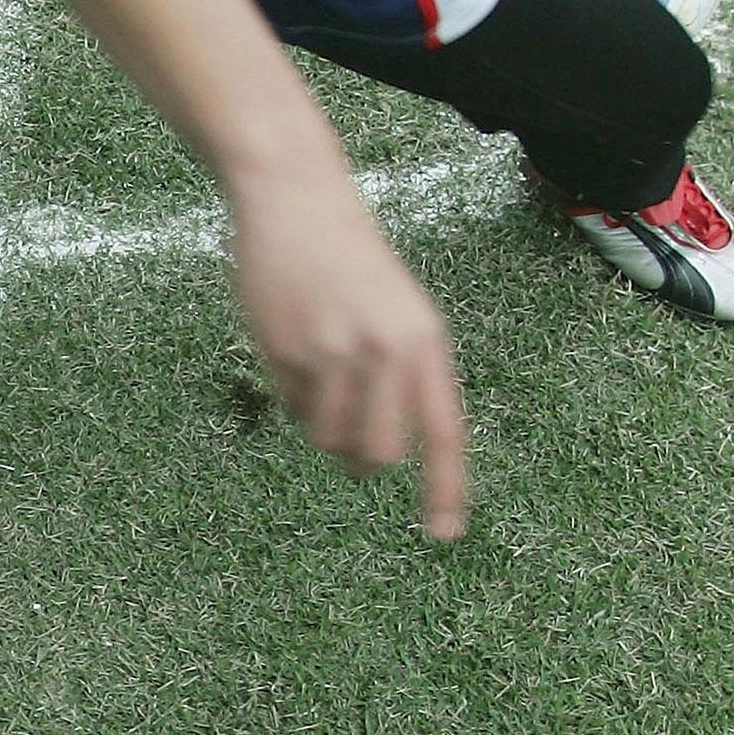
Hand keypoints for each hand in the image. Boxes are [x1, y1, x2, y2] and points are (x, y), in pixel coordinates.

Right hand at [232, 192, 469, 538]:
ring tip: (318, 385)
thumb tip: (380, 452)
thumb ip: (404, 375)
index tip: (444, 534)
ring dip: (324, 428)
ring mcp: (334, 351)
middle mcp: (386, 351)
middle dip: (365, 459)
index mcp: (426, 341)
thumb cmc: (350, 259)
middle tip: (353, 446)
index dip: (446, 489)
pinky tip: (293, 349)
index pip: (444, 432)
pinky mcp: (287, 348)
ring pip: (331, 437)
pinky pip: (292, 405)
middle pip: (382, 451)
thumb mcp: (399, 311)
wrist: (298, 200)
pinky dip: (293, 394)